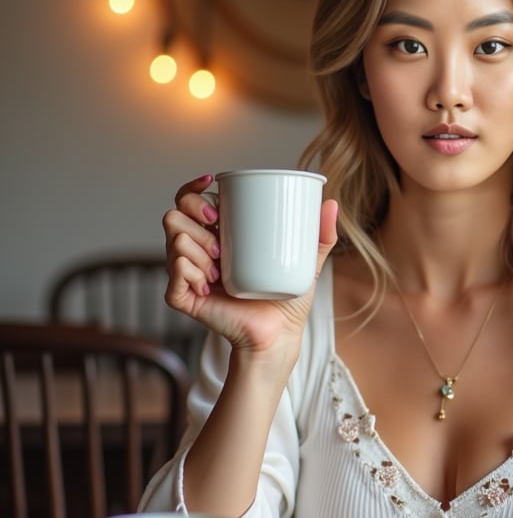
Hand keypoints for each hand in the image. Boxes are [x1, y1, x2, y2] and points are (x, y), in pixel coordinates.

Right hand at [162, 174, 338, 362]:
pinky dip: (191, 271)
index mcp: (219, 236)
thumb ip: (321, 236)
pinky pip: (175, 273)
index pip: (191, 202)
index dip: (193, 187)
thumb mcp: (309, 263)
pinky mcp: (182, 296)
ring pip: (175, 240)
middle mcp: (198, 251)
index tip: (211, 182)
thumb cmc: (288, 300)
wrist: (279, 335)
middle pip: (175, 215)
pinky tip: (211, 282)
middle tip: (219, 229)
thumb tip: (333, 204)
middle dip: (194, 214)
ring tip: (221, 264)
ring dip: (196, 245)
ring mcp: (188, 273)